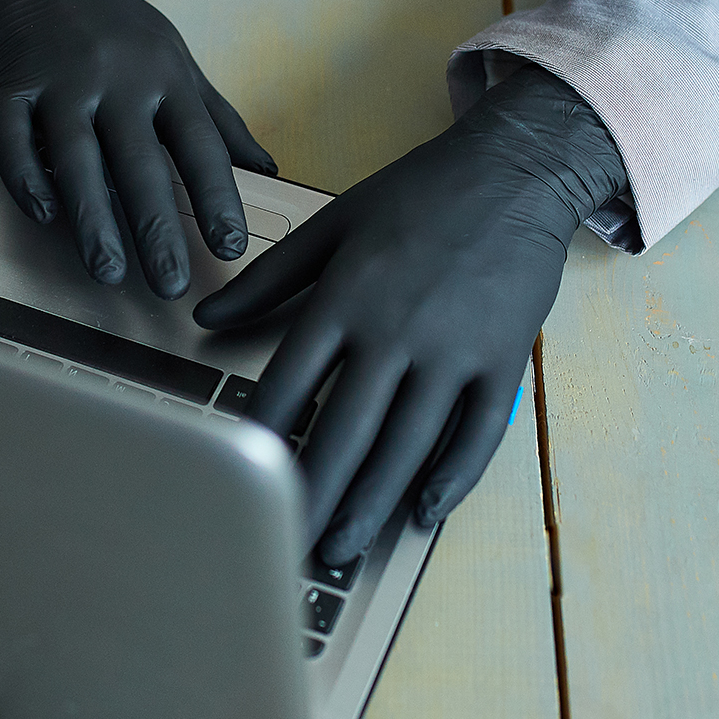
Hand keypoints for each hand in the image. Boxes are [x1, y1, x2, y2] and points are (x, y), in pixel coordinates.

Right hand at [0, 0, 276, 298]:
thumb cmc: (116, 24)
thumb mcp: (176, 57)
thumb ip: (218, 118)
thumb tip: (267, 170)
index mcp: (165, 76)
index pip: (199, 145)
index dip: (216, 198)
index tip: (231, 248)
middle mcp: (115, 79)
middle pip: (138, 162)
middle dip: (157, 227)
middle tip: (171, 286)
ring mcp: (57, 81)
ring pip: (75, 158)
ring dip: (91, 219)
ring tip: (107, 272)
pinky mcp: (6, 86)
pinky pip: (11, 141)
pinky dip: (25, 179)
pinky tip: (43, 218)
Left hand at [193, 66, 626, 563]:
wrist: (513, 171)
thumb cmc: (418, 194)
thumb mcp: (333, 224)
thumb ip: (268, 278)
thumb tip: (205, 317)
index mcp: (346, 297)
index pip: (291, 384)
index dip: (262, 439)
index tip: (239, 479)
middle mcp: (396, 332)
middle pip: (346, 431)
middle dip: (313, 495)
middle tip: (284, 547)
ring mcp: (454, 351)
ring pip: (407, 445)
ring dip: (372, 503)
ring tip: (340, 547)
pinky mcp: (503, 362)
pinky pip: (478, 434)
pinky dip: (453, 477)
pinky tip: (423, 511)